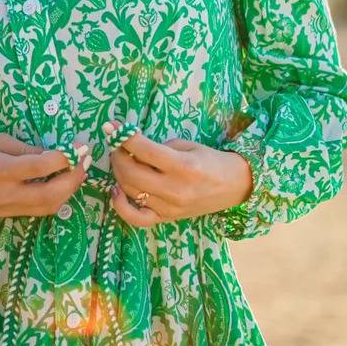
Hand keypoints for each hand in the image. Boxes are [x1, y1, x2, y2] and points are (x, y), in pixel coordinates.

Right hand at [0, 132, 90, 229]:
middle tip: (84, 162)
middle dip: (73, 179)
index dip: (63, 158)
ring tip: (77, 173)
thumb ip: (25, 149)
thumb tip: (53, 154)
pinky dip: (56, 199)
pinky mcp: (8, 214)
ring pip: (48, 207)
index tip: (77, 147)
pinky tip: (62, 185)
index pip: (39, 167)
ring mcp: (7, 207)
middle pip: (50, 194)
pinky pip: (39, 211)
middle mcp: (5, 193)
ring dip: (68, 191)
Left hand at [106, 123, 253, 228]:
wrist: (234, 186)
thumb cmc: (211, 161)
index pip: (144, 150)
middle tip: (115, 145)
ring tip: (120, 160)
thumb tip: (131, 147)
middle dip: (117, 155)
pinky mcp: (167, 218)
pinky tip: (117, 190)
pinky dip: (121, 206)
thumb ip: (160, 147)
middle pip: (131, 173)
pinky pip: (137, 218)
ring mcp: (169, 207)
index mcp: (183, 166)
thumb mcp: (189, 145)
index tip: (112, 126)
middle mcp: (175, 189)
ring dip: (118, 173)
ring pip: (130, 191)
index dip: (123, 137)